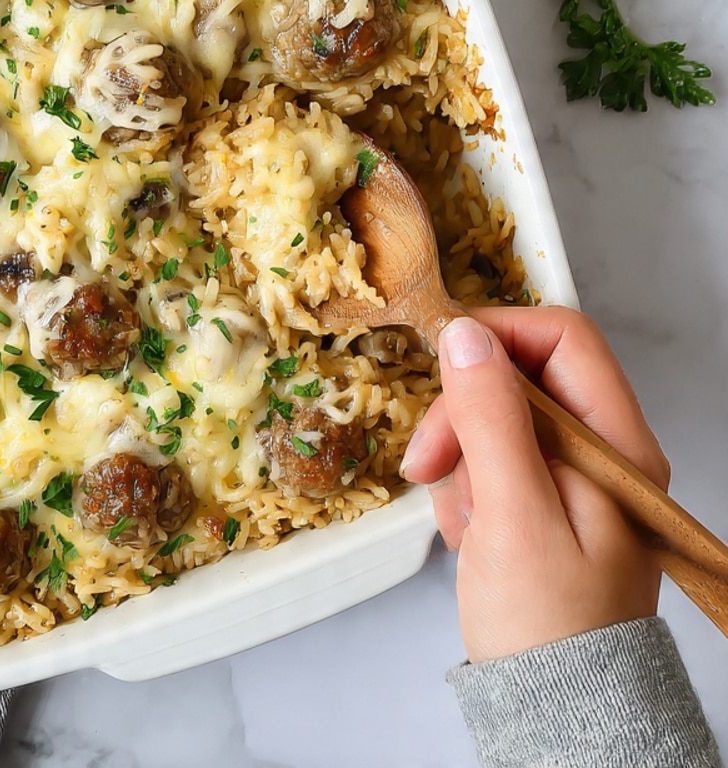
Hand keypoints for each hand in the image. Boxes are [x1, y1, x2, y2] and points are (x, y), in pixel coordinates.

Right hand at [399, 307, 669, 663]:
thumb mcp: (512, 514)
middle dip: (463, 411)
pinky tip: (466, 533)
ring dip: (458, 457)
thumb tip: (465, 334)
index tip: (442, 357)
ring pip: (495, 419)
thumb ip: (491, 418)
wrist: (557, 712)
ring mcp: (570, 478)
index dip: (499, 333)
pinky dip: (463, 488)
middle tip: (428, 462)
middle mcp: (599, 452)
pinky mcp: (541, 503)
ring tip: (458, 518)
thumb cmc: (547, 624)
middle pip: (520, 378)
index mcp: (616, 446)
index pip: (563, 338)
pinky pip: (487, 462)